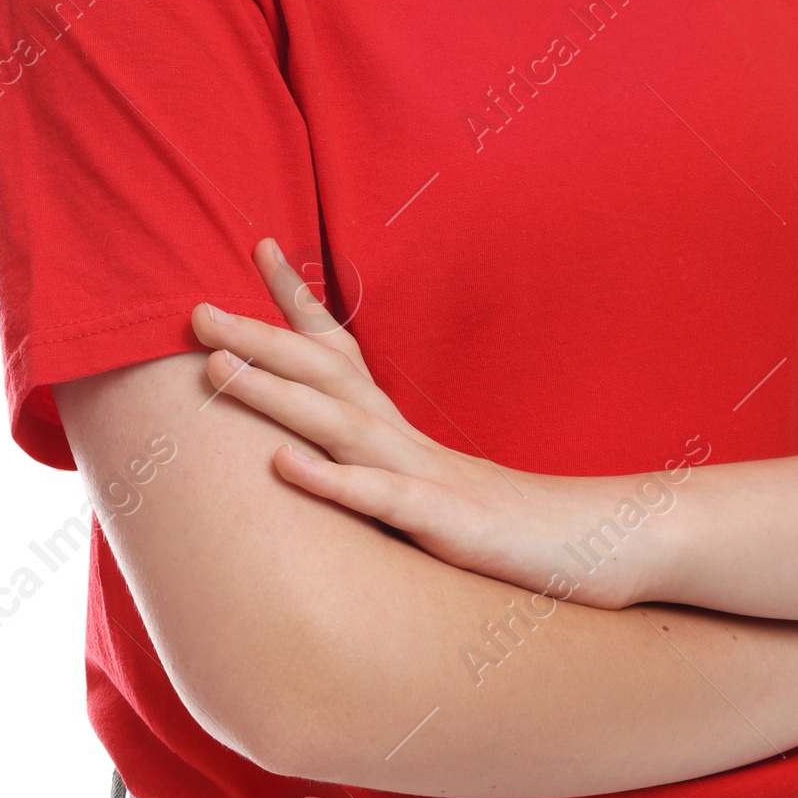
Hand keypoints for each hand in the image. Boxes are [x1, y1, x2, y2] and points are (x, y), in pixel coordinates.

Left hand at [188, 238, 666, 609]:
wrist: (606, 550)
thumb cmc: (517, 529)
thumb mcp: (439, 491)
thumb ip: (389, 470)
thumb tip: (340, 457)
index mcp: (403, 431)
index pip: (343, 350)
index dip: (297, 301)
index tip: (258, 247)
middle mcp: (408, 439)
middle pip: (325, 374)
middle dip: (256, 338)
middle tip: (192, 308)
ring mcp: (428, 476)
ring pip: (340, 425)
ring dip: (273, 393)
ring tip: (215, 368)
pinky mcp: (446, 524)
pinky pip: (381, 499)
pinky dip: (330, 479)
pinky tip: (281, 465)